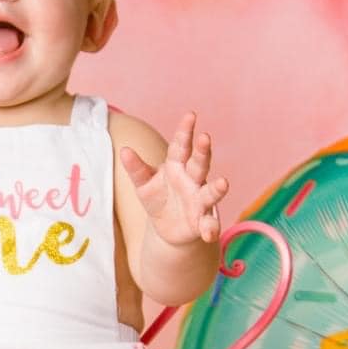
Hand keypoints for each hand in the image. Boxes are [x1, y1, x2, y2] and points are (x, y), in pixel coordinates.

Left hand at [122, 112, 229, 247]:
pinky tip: (209, 233)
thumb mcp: (143, 184)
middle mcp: (193, 180)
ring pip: (210, 193)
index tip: (190, 115)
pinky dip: (210, 228)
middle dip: (203, 152)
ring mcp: (200, 201)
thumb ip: (136, 168)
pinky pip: (209, 224)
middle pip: (199, 164)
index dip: (185, 131)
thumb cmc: (157, 198)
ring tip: (223, 183)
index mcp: (177, 166)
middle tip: (205, 137)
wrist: (167, 228)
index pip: (181, 146)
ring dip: (217, 188)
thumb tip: (124, 150)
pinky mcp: (202, 222)